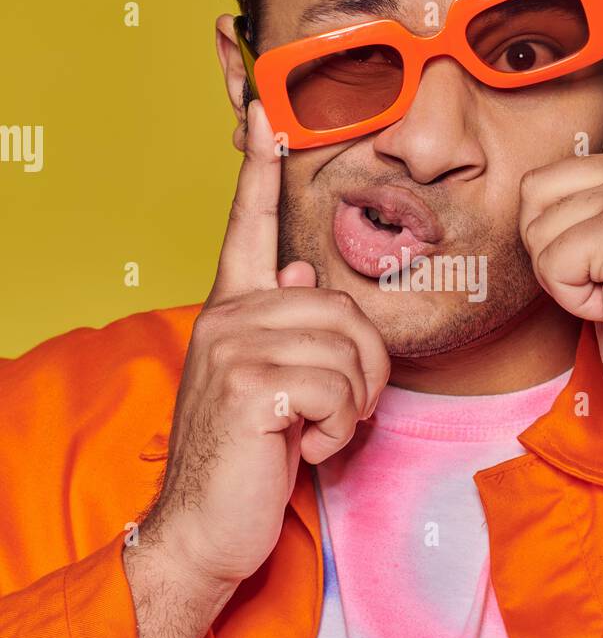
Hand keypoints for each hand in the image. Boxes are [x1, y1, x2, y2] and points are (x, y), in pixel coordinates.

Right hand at [139, 100, 390, 589]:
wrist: (205, 528)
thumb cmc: (248, 455)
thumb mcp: (269, 383)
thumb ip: (282, 325)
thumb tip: (299, 270)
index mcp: (231, 308)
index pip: (247, 225)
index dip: (260, 169)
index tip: (266, 109)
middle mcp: (227, 315)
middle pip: (342, 306)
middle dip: (362, 370)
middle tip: (336, 412)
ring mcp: (233, 347)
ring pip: (347, 346)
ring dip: (353, 404)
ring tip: (316, 431)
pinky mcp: (251, 385)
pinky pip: (337, 387)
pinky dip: (341, 430)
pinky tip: (306, 448)